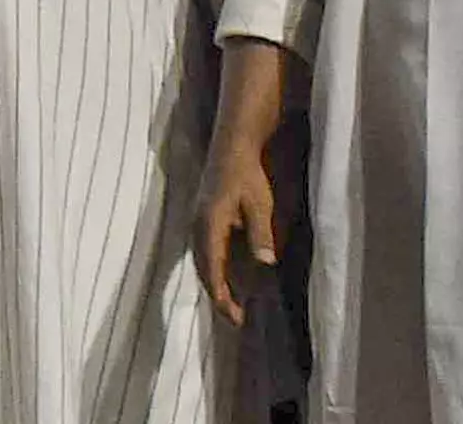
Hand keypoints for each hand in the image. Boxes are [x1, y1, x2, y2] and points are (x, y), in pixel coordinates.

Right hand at [196, 135, 278, 325]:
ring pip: (201, 260)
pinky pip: (203, 250)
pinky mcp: (201, 216)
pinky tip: (224, 274)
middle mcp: (198, 226)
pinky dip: (212, 268)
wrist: (232, 144)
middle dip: (217, 295)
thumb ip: (260, 234)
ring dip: (213, 282)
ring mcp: (197, 220)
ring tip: (230, 302)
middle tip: (235, 318)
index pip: (213, 269)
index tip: (235, 317)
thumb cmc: (248, 173)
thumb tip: (266, 263)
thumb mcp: (260, 204)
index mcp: (210, 225)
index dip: (222, 296)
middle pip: (203, 269)